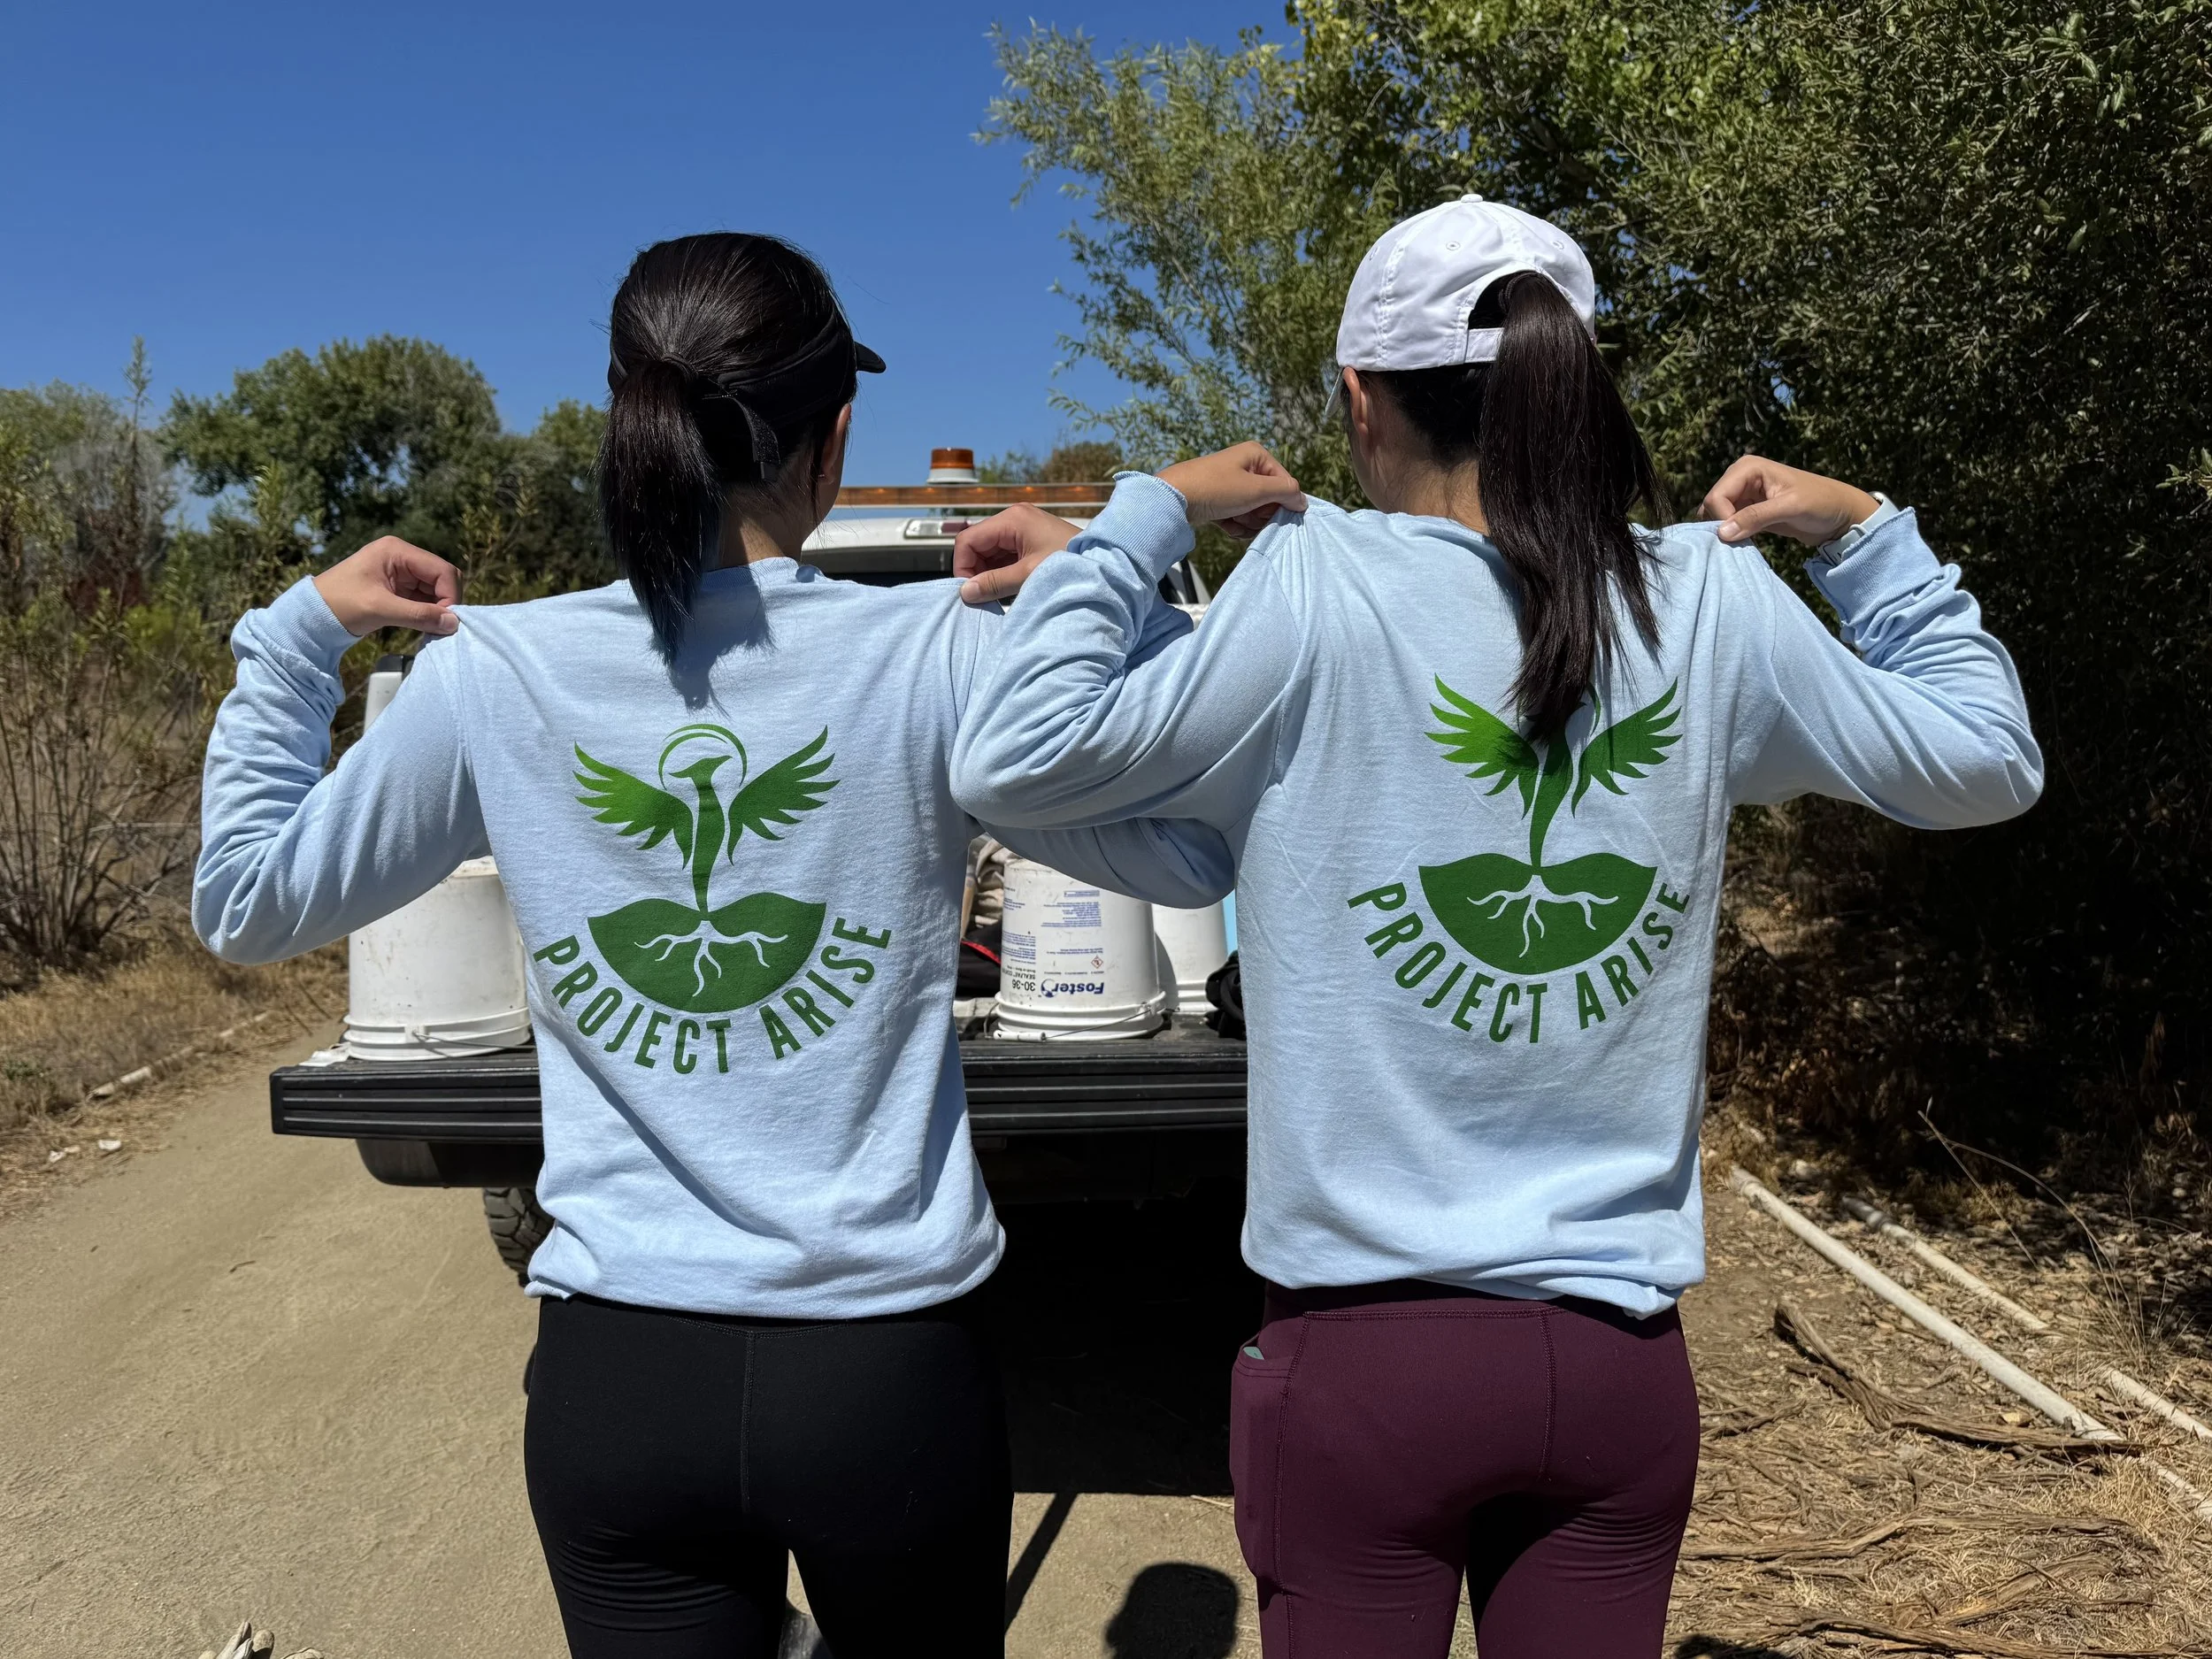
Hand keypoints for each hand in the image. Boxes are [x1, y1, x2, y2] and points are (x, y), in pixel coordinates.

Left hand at [314, 537, 460, 635]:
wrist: (311, 614)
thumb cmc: (340, 605)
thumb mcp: (380, 609)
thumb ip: (418, 615)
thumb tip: (453, 623)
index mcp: (397, 551)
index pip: (442, 570)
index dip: (450, 595)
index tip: (445, 622)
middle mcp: (402, 557)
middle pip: (442, 578)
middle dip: (445, 602)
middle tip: (440, 627)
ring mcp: (400, 572)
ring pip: (435, 590)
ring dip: (437, 609)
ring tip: (431, 629)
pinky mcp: (398, 588)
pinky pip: (424, 598)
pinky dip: (428, 613)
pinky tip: (424, 626)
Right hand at [956, 505, 1082, 605]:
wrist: (1108, 564)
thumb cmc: (1071, 565)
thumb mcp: (1029, 576)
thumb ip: (995, 583)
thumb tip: (965, 593)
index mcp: (1012, 519)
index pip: (968, 540)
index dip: (963, 566)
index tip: (970, 592)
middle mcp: (1014, 519)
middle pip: (977, 545)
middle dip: (976, 571)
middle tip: (983, 597)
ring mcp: (1023, 529)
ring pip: (990, 552)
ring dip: (989, 574)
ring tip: (997, 596)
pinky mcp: (1031, 541)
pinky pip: (1005, 556)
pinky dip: (1001, 573)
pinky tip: (1008, 590)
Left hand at [1158, 442, 1305, 538]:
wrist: (1174, 498)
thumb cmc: (1217, 488)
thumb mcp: (1256, 489)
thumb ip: (1285, 492)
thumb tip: (1303, 501)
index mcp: (1257, 455)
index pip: (1285, 483)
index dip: (1281, 503)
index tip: (1270, 514)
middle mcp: (1245, 466)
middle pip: (1269, 499)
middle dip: (1260, 514)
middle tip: (1246, 516)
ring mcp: (1231, 484)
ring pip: (1253, 511)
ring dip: (1247, 522)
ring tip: (1232, 520)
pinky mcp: (1219, 500)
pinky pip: (1238, 516)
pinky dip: (1234, 524)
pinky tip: (1224, 525)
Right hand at [1700, 455, 1880, 547]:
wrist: (1840, 514)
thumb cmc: (1821, 503)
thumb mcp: (1790, 507)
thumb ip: (1756, 517)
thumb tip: (1722, 533)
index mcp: (1748, 468)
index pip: (1716, 496)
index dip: (1722, 518)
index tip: (1739, 536)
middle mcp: (1741, 478)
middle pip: (1712, 505)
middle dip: (1721, 525)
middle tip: (1740, 540)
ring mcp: (1743, 495)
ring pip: (1717, 516)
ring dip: (1725, 532)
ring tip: (1744, 541)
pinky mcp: (1748, 511)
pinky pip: (1728, 524)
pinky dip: (1732, 535)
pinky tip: (1745, 541)